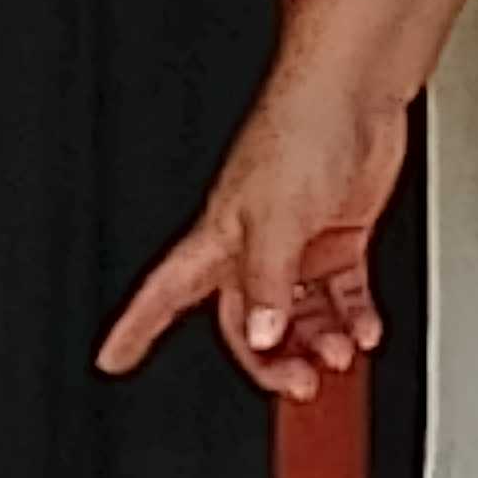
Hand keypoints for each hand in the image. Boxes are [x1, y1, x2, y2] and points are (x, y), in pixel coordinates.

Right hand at [96, 80, 410, 402]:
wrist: (356, 92)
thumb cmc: (300, 130)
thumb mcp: (275, 219)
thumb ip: (268, 284)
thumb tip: (259, 337)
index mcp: (218, 240)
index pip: (163, 294)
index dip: (135, 328)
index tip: (113, 359)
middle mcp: (252, 245)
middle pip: (245, 322)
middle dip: (268, 360)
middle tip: (299, 384)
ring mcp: (297, 241)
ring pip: (298, 313)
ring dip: (318, 341)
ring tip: (340, 355)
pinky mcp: (337, 234)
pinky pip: (341, 293)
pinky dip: (354, 316)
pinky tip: (365, 329)